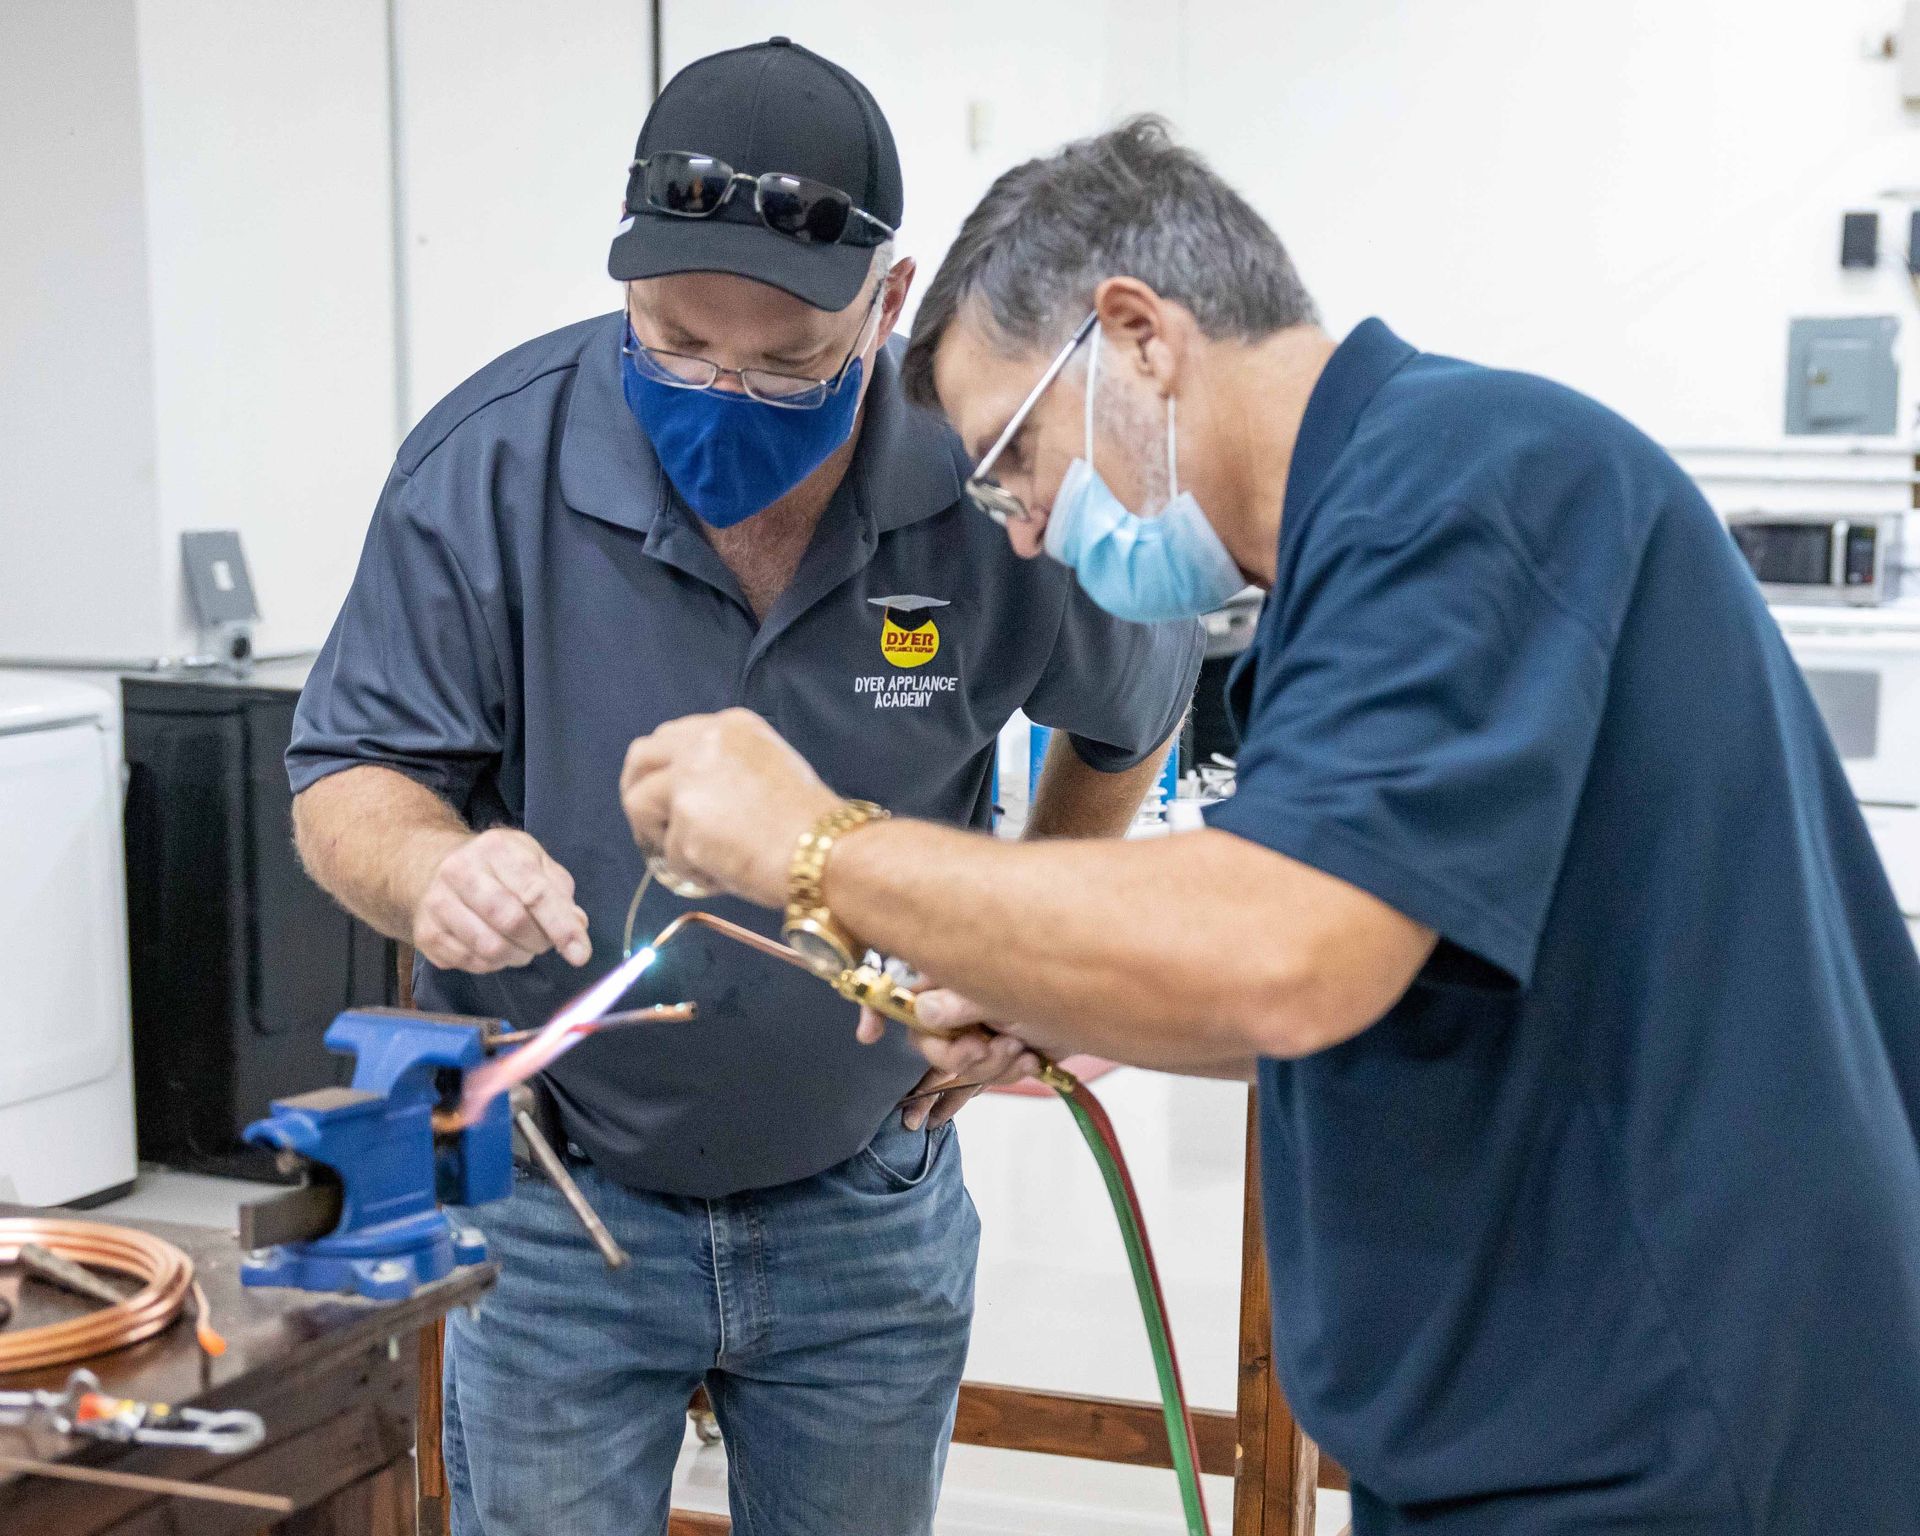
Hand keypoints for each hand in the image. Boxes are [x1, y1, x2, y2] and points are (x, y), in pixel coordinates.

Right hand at [409, 827, 591, 972]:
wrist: (433, 868)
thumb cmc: (496, 868)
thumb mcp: (533, 862)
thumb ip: (559, 892)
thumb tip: (577, 926)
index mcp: (496, 848)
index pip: (535, 892)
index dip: (562, 927)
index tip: (581, 954)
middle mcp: (460, 871)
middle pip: (511, 922)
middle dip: (538, 942)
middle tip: (545, 943)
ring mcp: (437, 903)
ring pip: (490, 948)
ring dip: (517, 956)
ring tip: (522, 946)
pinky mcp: (426, 934)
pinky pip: (471, 963)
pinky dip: (493, 964)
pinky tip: (496, 948)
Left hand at [619, 709, 839, 907]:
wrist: (824, 849)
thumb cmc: (808, 819)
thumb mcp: (768, 766)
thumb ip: (727, 769)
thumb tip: (697, 798)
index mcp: (729, 725)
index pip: (672, 737)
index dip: (663, 769)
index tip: (667, 795)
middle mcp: (703, 742)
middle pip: (641, 757)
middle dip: (636, 789)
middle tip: (648, 823)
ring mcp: (689, 779)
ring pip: (638, 803)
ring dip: (655, 834)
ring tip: (687, 857)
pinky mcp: (684, 821)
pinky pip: (668, 853)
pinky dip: (689, 870)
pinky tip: (719, 876)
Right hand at [859, 989, 1042, 1128]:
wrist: (1104, 1004)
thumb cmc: (1058, 980)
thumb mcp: (1007, 988)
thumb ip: (962, 1000)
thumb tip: (923, 1010)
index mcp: (951, 973)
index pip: (901, 987)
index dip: (876, 1008)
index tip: (869, 1036)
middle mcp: (957, 1001)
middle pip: (925, 1040)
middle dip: (953, 1054)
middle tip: (982, 1048)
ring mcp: (976, 1029)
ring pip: (956, 1066)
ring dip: (988, 1066)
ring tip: (1020, 1049)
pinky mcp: (996, 1053)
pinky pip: (976, 1081)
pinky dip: (990, 1081)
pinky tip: (1000, 1078)